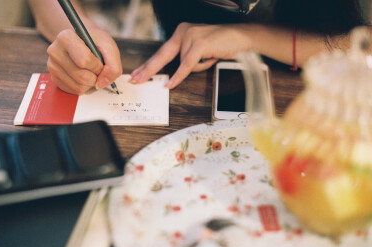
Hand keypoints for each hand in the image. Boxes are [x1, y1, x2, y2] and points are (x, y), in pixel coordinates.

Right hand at [47, 27, 121, 94]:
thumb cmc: (95, 42)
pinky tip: (84, 76)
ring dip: (90, 83)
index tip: (99, 61)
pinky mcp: (54, 78)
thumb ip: (113, 65)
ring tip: (90, 71)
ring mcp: (52, 66)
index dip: (97, 66)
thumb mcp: (109, 47)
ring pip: (78, 86)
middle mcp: (55, 51)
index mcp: (66, 38)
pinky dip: (84, 87)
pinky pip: (73, 91)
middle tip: (96, 68)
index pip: (84, 61)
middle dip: (95, 76)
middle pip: (81, 77)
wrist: (84, 41)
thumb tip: (101, 83)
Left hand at [130, 23, 252, 88]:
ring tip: (212, 57)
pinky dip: (179, 76)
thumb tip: (171, 75)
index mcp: (182, 32)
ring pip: (183, 64)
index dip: (149, 64)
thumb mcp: (199, 52)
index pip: (162, 51)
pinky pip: (186, 65)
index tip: (138, 73)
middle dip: (148, 70)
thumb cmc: (222, 45)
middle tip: (135, 80)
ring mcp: (191, 36)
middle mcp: (184, 31)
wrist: (242, 37)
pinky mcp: (200, 43)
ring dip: (198, 67)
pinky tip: (170, 84)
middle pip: (162, 55)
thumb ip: (185, 58)